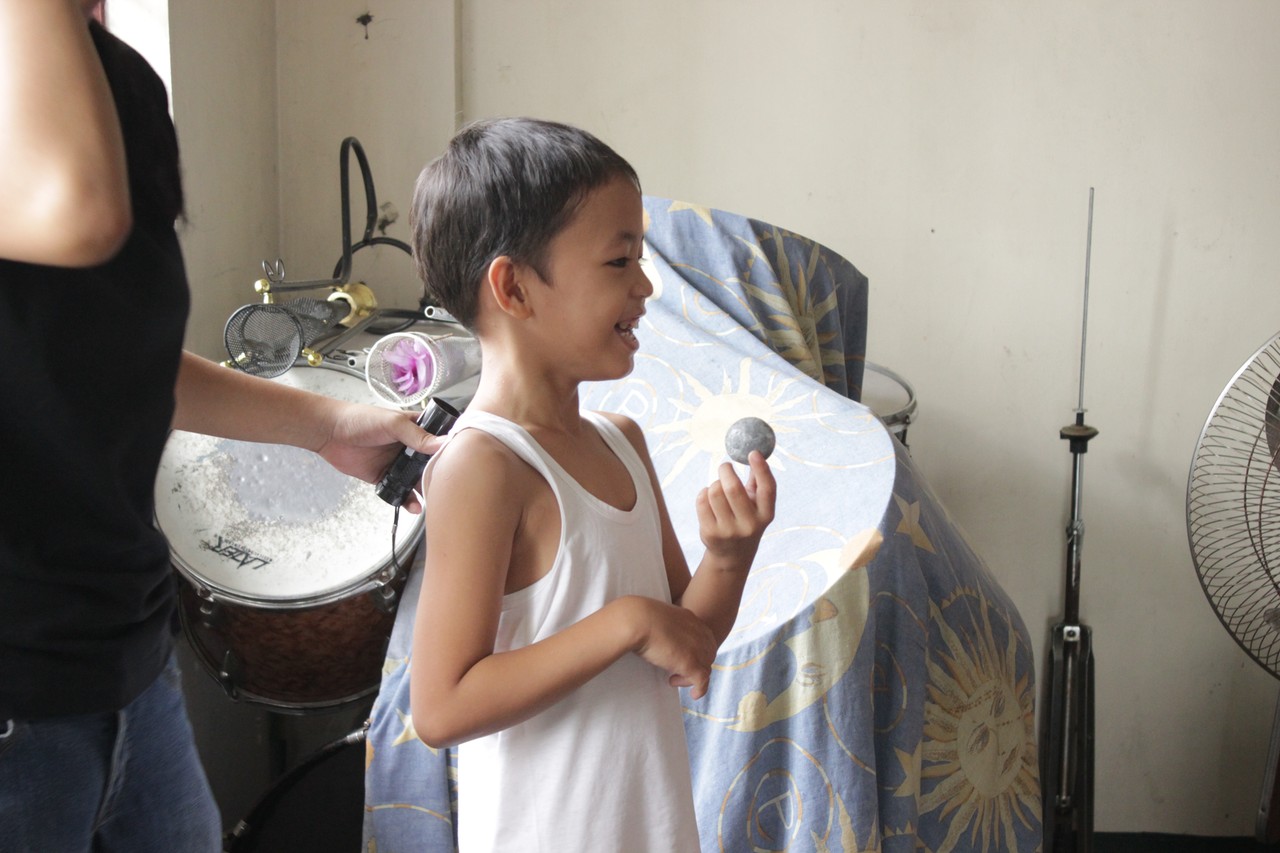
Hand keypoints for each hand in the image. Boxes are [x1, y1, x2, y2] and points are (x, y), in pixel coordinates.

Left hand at [315, 402, 442, 511]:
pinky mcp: (383, 476)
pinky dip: (407, 499)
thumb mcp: (393, 424)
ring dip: (424, 490)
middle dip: (438, 475)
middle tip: (449, 487)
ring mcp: (396, 462)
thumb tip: (443, 444)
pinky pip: (398, 490)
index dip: (449, 450)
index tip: (461, 462)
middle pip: (430, 463)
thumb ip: (418, 436)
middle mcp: (409, 446)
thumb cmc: (360, 418)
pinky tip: (414, 506)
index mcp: (415, 428)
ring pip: (416, 479)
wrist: (330, 432)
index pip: (438, 440)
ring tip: (435, 500)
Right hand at [621, 596, 717, 698]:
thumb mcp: (657, 617)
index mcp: (690, 619)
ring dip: (692, 676)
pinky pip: (703, 681)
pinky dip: (700, 689)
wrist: (637, 620)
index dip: (697, 650)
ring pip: (705, 668)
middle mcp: (698, 633)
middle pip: (708, 654)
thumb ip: (663, 625)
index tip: (682, 656)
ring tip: (673, 679)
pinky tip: (693, 695)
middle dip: (697, 664)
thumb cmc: (638, 617)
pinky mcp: (691, 664)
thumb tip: (651, 631)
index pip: (704, 638)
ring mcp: (697, 649)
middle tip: (677, 670)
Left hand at [696, 450, 776, 566]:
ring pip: (714, 492)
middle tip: (725, 466)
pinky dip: (704, 493)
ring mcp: (729, 530)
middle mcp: (750, 525)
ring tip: (717, 487)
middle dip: (726, 471)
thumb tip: (756, 453)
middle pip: (733, 488)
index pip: (767, 489)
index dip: (761, 469)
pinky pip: (702, 501)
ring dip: (714, 483)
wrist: (732, 555)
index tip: (753, 453)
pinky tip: (708, 498)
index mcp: (766, 514)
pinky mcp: (711, 533)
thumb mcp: (757, 506)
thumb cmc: (746, 520)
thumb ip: (758, 482)